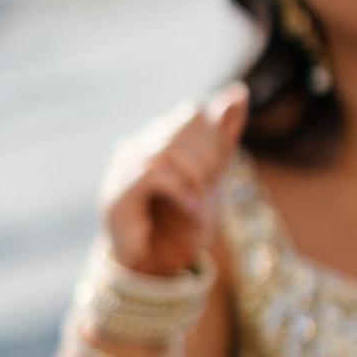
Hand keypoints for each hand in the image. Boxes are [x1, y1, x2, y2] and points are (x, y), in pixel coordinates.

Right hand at [99, 84, 248, 280]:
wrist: (156, 265)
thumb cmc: (182, 220)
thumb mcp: (213, 174)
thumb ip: (223, 134)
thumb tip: (239, 90)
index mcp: (157, 138)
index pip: (192, 114)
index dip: (214, 140)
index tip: (217, 173)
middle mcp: (136, 146)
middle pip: (182, 126)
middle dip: (207, 159)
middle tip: (208, 189)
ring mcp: (122, 167)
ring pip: (168, 148)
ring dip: (195, 177)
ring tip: (198, 202)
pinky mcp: (117, 192)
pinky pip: (154, 173)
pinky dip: (180, 190)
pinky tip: (187, 207)